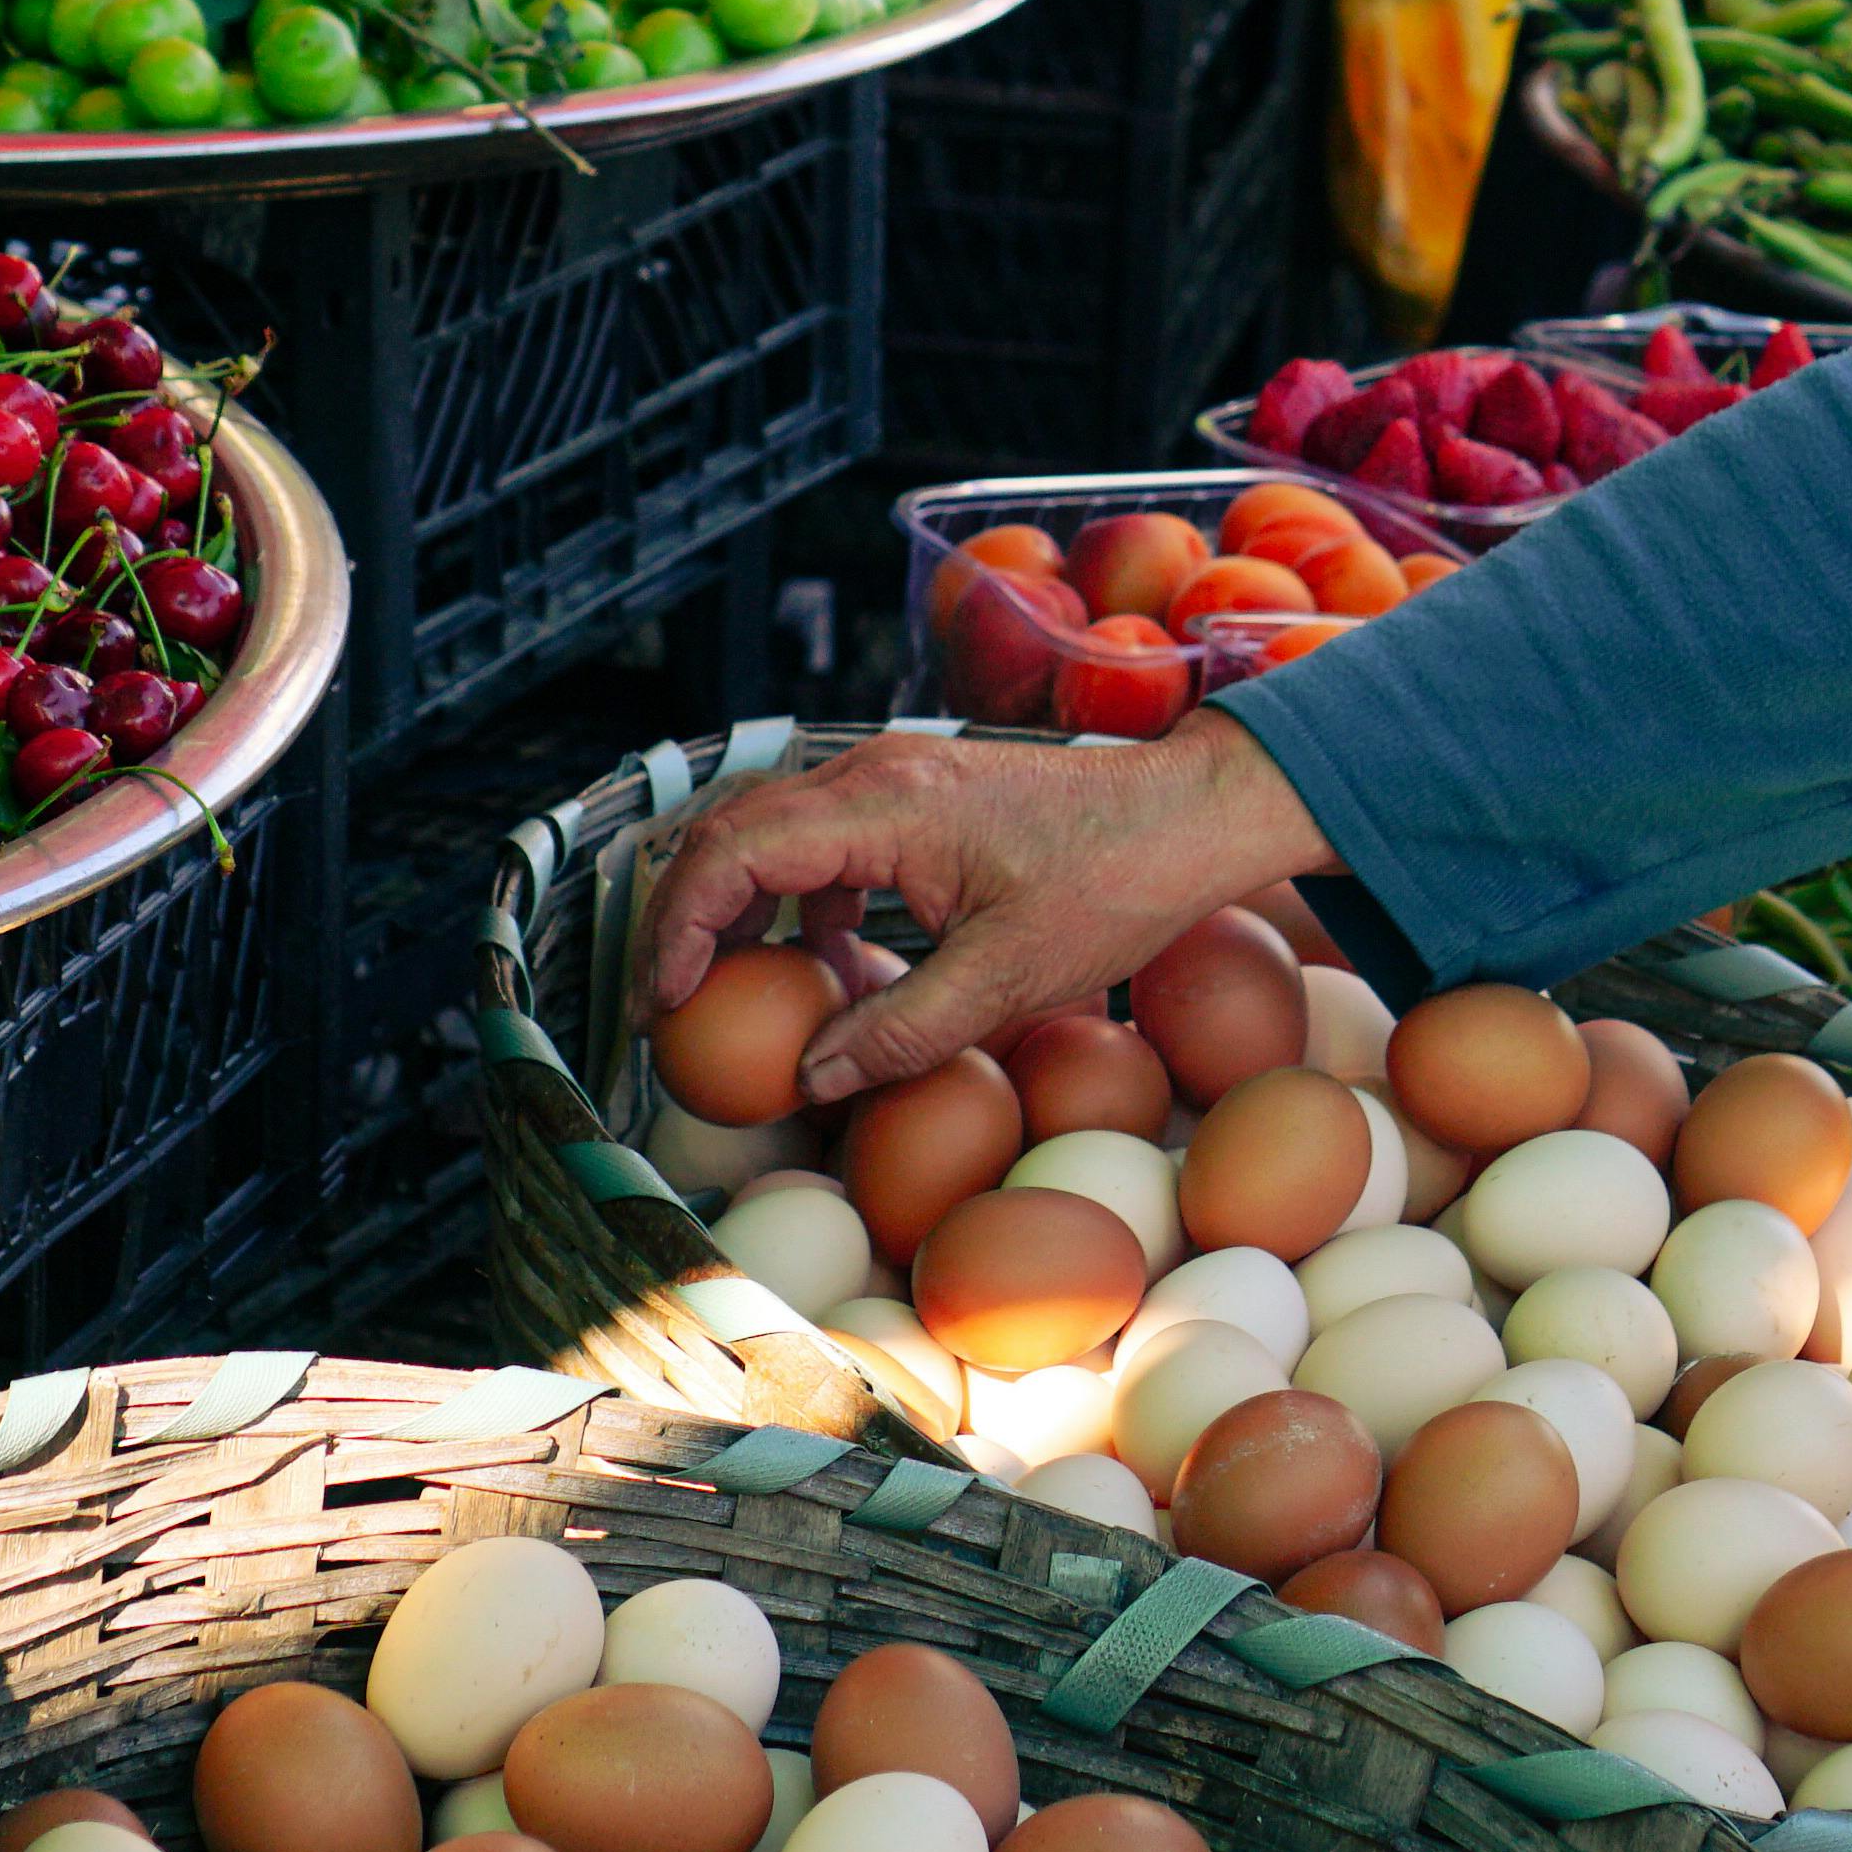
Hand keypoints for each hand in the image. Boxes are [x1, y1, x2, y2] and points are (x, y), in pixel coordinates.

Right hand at [636, 717, 1337, 1105]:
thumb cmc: (1117, 881)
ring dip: (742, 910)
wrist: (1190, 815)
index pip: (730, 855)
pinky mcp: (917, 794)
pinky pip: (824, 838)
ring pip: (770, 831)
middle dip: (687, 921)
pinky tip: (834, 967)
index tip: (662, 1006)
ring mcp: (893, 775)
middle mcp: (872, 772)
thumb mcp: (1008, 979)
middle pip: (729, 833)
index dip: (678, 932)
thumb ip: (900, 1031)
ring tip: (738, 996)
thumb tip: (812, 1080)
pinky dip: (804, 901)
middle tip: (670, 1010)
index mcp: (882, 806)